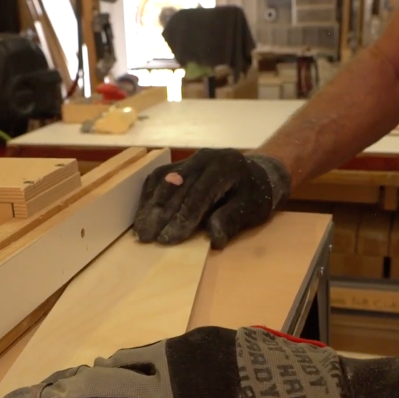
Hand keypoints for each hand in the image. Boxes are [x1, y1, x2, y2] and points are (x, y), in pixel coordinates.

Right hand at [133, 149, 290, 248]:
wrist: (257, 174)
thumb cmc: (255, 195)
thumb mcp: (251, 209)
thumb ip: (231, 220)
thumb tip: (214, 239)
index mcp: (225, 167)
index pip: (199, 194)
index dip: (182, 217)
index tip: (168, 239)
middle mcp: (205, 158)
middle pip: (177, 186)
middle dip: (161, 214)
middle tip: (148, 237)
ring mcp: (190, 159)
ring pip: (163, 179)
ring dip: (150, 206)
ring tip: (141, 229)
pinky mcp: (180, 164)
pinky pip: (159, 177)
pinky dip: (149, 196)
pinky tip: (143, 214)